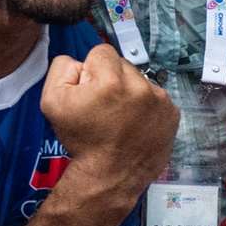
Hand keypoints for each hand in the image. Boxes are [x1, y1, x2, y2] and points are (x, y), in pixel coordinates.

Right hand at [41, 44, 176, 199]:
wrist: (111, 174)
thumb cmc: (82, 140)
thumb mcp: (53, 102)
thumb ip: (62, 69)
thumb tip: (80, 61)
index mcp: (111, 81)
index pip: (101, 52)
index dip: (91, 71)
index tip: (89, 90)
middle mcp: (141, 86)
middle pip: (123, 65)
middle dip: (112, 79)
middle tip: (103, 106)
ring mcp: (161, 99)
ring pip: (141, 80)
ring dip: (130, 92)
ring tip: (120, 117)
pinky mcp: (173, 112)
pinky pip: (157, 97)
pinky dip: (147, 106)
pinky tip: (136, 123)